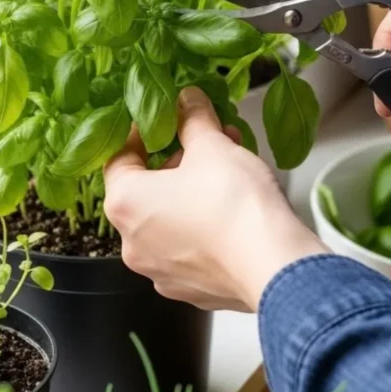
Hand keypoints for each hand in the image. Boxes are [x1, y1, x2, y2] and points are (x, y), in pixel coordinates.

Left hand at [103, 87, 326, 311]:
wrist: (273, 266)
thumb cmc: (234, 204)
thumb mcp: (212, 146)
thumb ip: (193, 118)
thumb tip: (187, 100)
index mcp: (126, 204)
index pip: (117, 159)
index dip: (139, 135)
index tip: (162, 122)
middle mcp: (133, 244)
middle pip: (145, 192)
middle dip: (175, 163)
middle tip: (205, 144)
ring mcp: (161, 272)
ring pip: (168, 223)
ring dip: (190, 195)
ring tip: (227, 173)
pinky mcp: (190, 290)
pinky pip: (189, 251)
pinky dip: (203, 229)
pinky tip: (232, 213)